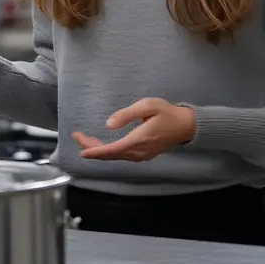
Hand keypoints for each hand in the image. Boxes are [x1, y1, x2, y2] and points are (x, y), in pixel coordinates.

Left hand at [72, 98, 195, 161]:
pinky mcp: (144, 155)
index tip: (81, 149)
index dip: (94, 150)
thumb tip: (108, 124)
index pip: (111, 150)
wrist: (186, 126)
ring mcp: (141, 155)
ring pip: (116, 156)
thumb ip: (127, 114)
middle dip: (92, 148)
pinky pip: (122, 156)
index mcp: (138, 140)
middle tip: (78, 137)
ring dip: (100, 150)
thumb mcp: (147, 106)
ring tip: (86, 140)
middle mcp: (138, 152)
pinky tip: (103, 146)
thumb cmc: (167, 113)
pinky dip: (110, 152)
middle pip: (110, 155)